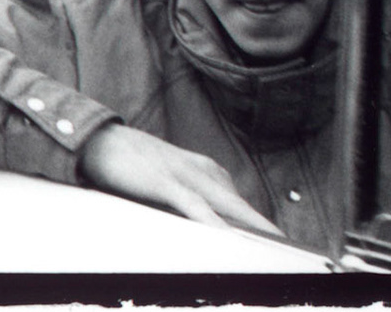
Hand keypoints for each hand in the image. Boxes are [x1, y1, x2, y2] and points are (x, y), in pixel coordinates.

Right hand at [79, 123, 283, 236]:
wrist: (100, 140)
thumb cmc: (133, 165)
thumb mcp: (170, 182)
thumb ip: (191, 200)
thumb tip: (211, 227)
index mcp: (205, 170)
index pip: (240, 202)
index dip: (260, 225)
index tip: (280, 245)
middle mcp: (202, 170)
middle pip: (241, 205)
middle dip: (265, 228)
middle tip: (290, 249)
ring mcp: (185, 175)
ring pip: (226, 205)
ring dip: (249, 226)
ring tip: (272, 246)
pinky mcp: (165, 182)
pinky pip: (194, 206)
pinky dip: (212, 221)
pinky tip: (226, 235)